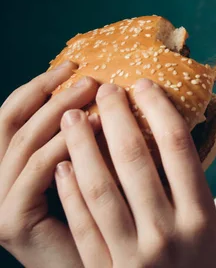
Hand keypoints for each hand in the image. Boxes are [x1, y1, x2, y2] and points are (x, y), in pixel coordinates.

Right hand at [0, 61, 101, 267]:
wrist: (106, 265)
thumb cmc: (109, 220)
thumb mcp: (93, 168)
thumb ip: (88, 137)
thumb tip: (107, 92)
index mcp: (9, 169)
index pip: (13, 117)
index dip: (40, 86)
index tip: (75, 63)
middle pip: (12, 123)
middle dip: (50, 93)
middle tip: (89, 75)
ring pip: (25, 143)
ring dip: (61, 112)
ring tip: (96, 93)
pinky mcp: (11, 222)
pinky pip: (37, 171)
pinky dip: (65, 145)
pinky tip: (97, 127)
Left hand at [55, 78, 215, 267]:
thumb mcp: (211, 230)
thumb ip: (190, 190)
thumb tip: (167, 137)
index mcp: (201, 217)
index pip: (177, 146)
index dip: (157, 108)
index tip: (143, 84)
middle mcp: (169, 232)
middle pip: (134, 158)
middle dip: (115, 116)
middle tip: (103, 89)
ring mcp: (135, 254)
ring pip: (100, 188)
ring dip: (81, 147)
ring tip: (72, 116)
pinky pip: (83, 224)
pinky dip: (70, 192)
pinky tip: (62, 166)